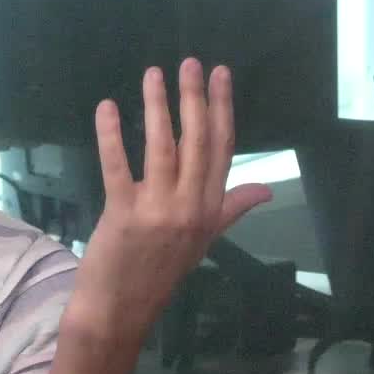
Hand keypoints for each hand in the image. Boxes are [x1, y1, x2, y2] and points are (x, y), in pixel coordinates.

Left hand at [66, 58, 272, 356]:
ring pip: (163, 148)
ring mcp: (158, 212)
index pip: (222, 150)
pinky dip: (112, 135)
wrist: (119, 311)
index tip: (220, 76)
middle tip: (190, 62)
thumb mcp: (202, 242)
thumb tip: (266, 190)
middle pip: (198, 143)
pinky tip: (107, 107)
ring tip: (153, 73)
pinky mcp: (123, 215)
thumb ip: (230, 210)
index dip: (222, 110)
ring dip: (158, 107)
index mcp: (210, 210)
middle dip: (195, 98)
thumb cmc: (156, 272)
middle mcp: (191, 208)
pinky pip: (118, 167)